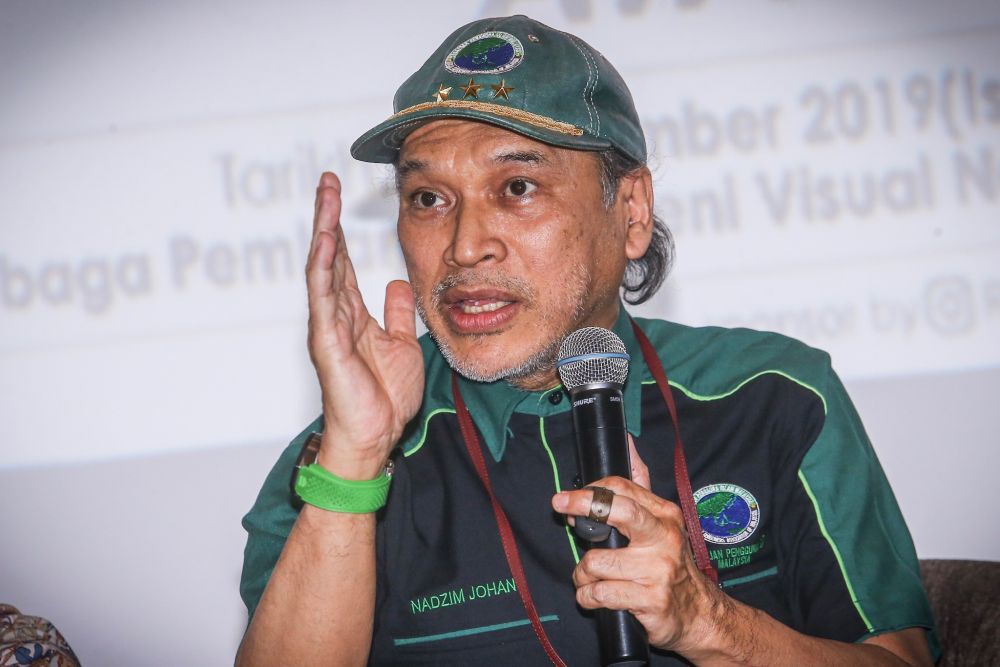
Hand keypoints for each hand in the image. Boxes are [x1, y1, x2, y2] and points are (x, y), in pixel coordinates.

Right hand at [306, 172, 423, 478]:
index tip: (340, 194)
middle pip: (329, 256)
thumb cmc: (383, 397)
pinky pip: (324, 298)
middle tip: (328, 181)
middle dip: (329, 217)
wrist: (375, 436)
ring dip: (324, 231)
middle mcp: (335, 314)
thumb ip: (397, 313)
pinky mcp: (327, 342)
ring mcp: (328, 326)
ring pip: (323, 268)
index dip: (342, 228)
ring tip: (325, 196)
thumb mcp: (401, 344)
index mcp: (351, 314)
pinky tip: (327, 241)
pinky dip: (324, 267)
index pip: (343, 262)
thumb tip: (397, 284)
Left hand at [551, 438, 727, 655]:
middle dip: (583, 504)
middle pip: (619, 510)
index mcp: (665, 515)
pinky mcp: (651, 600)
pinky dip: (587, 597)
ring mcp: (658, 570)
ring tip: (590, 579)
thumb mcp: (662, 522)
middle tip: (560, 508)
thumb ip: (641, 485)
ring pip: (596, 562)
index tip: (566, 498)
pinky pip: (599, 593)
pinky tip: (596, 597)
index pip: (623, 489)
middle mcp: (664, 538)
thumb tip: (628, 444)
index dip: (589, 490)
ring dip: (582, 574)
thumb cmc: (671, 564)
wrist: (699, 614)